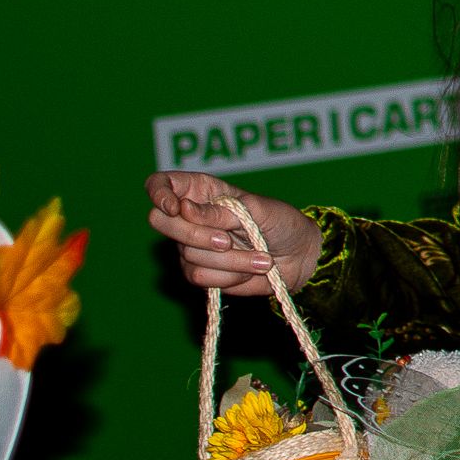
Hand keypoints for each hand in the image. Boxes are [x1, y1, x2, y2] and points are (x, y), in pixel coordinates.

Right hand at [145, 172, 319, 298]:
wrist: (300, 257)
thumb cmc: (282, 223)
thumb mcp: (258, 209)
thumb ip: (222, 210)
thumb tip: (184, 209)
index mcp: (203, 191)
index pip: (160, 184)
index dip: (159, 193)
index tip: (177, 207)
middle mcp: (191, 218)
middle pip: (161, 222)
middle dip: (196, 235)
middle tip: (228, 240)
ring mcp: (192, 246)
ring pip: (187, 254)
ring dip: (230, 260)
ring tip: (261, 258)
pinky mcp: (200, 271)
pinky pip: (198, 276)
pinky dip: (229, 275)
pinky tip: (250, 270)